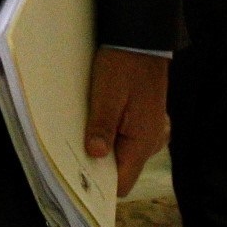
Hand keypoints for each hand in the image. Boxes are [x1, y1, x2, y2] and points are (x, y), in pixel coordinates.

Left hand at [84, 47, 168, 196]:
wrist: (141, 41)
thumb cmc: (124, 67)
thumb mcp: (106, 96)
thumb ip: (102, 127)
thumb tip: (93, 155)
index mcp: (143, 142)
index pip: (123, 182)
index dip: (101, 185)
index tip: (78, 178)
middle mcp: (152, 141)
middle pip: (123, 168)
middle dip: (99, 163)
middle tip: (75, 149)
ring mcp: (152, 130)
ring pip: (125, 152)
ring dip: (106, 145)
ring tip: (84, 131)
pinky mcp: (147, 119)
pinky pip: (129, 137)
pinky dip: (114, 133)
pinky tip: (99, 119)